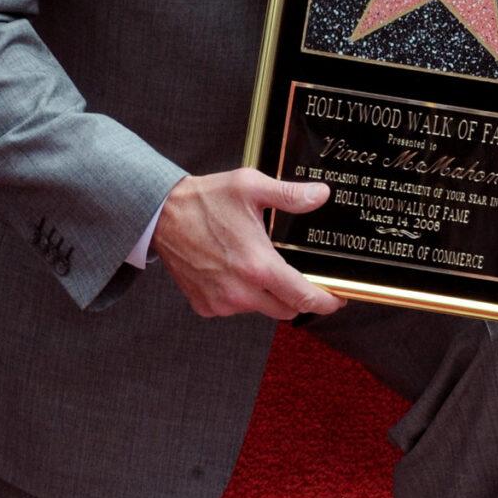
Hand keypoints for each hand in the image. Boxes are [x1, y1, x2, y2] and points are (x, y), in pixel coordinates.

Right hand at [153, 169, 340, 320]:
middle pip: (286, 310)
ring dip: (266, 295)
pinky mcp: (205, 306)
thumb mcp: (250, 187)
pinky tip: (232, 271)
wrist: (160, 216)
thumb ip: (290, 194)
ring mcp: (221, 303)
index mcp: (258, 266)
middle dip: (296, 296)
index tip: (337, 299)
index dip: (326, 302)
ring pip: (260, 309)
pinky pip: (235, 308)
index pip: (304, 298)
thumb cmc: (205, 200)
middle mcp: (241, 292)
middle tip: (296, 275)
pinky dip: (240, 296)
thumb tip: (321, 195)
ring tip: (255, 264)